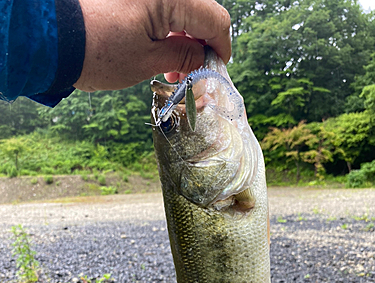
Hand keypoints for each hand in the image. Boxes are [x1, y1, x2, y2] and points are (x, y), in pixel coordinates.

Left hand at [74, 0, 230, 91]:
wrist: (55, 39)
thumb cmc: (97, 51)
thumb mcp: (148, 61)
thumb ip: (184, 57)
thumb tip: (204, 58)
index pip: (214, 19)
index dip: (221, 47)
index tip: (218, 67)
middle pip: (201, 12)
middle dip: (201, 45)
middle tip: (192, 74)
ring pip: (182, 11)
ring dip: (184, 40)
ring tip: (172, 71)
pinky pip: (163, 9)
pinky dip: (168, 31)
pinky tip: (161, 54)